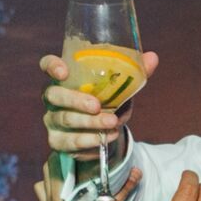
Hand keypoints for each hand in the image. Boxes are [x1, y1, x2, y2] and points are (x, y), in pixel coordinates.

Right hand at [40, 50, 159, 158]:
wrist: (100, 133)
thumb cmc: (107, 101)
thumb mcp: (120, 87)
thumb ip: (134, 72)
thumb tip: (152, 57)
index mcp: (64, 78)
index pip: (47, 65)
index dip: (51, 66)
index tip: (64, 72)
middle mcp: (53, 98)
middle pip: (54, 95)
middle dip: (75, 100)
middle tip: (97, 106)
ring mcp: (52, 120)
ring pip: (65, 120)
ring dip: (89, 123)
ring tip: (112, 123)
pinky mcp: (57, 142)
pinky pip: (71, 143)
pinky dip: (91, 141)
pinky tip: (108, 138)